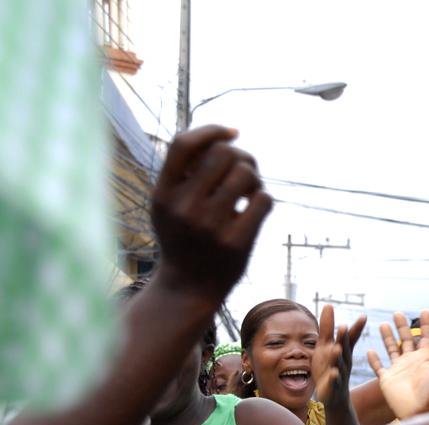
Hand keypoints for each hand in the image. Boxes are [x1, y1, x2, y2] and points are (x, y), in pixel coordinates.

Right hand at [151, 125, 272, 299]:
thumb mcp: (167, 204)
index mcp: (163, 193)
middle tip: (246, 170)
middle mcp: (184, 207)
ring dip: (255, 178)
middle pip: (224, 153)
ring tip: (250, 191)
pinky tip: (255, 208)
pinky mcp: (236, 243)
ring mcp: (210, 226)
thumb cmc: (183, 237)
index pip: (184, 144)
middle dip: (242, 156)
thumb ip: (185, 173)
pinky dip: (264, 199)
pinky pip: (264, 200)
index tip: (233, 132)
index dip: (212, 130)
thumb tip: (225, 137)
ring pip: (246, 174)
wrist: (188, 288)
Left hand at [312, 305, 366, 408]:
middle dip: (343, 338)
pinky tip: (333, 373)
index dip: (356, 328)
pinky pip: (333, 381)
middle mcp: (343, 360)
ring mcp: (338, 373)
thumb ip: (328, 327)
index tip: (363, 316)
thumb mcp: (326, 345)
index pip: (350, 337)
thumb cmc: (330, 366)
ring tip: (336, 348)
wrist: (334, 396)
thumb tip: (329, 304)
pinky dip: (333, 378)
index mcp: (343, 350)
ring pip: (338, 364)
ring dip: (337, 357)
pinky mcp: (331, 386)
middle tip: (343, 326)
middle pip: (344, 348)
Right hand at [368, 311, 428, 418]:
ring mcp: (400, 370)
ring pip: (392, 349)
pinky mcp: (388, 380)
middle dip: (403, 326)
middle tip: (397, 313)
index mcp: (427, 358)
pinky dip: (374, 359)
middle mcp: (413, 362)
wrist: (421, 414)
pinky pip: (379, 367)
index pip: (427, 336)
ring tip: (383, 324)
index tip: (424, 310)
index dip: (426, 324)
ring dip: (387, 337)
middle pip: (407, 339)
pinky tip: (369, 350)